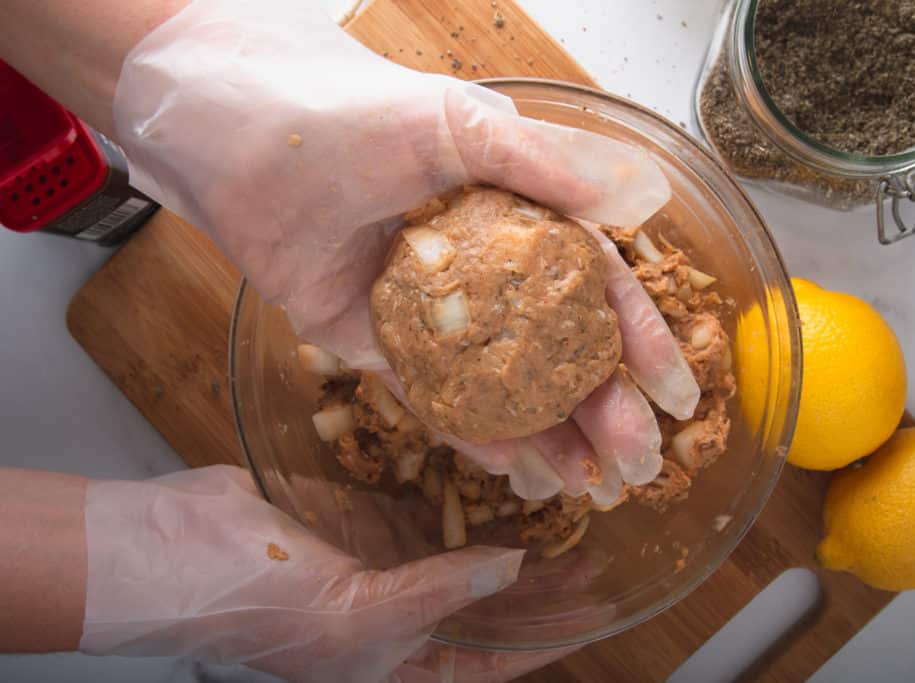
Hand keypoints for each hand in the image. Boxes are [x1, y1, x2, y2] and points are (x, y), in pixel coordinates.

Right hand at [79, 465, 571, 681]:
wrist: (174, 549)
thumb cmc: (256, 607)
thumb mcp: (361, 616)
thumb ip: (441, 594)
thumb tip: (512, 570)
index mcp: (392, 663)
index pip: (489, 661)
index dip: (545, 639)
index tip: (596, 609)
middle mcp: (389, 617)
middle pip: (480, 606)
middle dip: (535, 586)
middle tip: (591, 553)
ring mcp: (372, 563)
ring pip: (455, 553)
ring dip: (501, 536)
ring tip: (555, 512)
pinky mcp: (353, 516)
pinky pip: (416, 507)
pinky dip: (454, 497)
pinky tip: (494, 479)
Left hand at [111, 0, 698, 498]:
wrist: (231, 136)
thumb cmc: (346, 114)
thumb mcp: (458, 125)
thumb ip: (544, 167)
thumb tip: (637, 203)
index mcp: (513, 219)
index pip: (592, 288)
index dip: (637, 341)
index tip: (673, 394)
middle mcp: (480, 271)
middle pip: (556, 350)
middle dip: (603, 409)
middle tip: (637, 463)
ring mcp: (429, 313)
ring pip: (501, 386)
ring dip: (548, 435)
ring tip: (589, 485)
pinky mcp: (373, 343)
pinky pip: (430, 398)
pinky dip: (472, 433)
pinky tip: (516, 469)